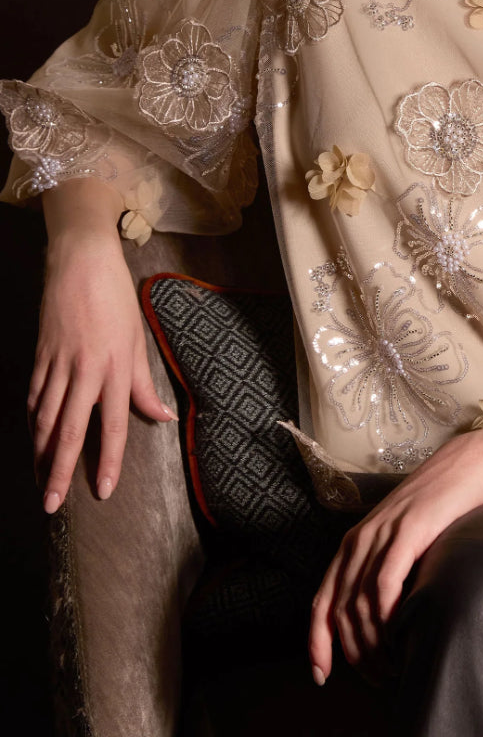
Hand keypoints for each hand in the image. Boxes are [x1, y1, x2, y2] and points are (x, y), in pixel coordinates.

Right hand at [29, 227, 175, 511]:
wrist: (81, 264)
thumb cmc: (117, 300)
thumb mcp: (139, 340)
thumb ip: (145, 385)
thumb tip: (164, 417)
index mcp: (115, 369)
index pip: (112, 425)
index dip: (107, 461)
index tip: (102, 491)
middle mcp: (85, 371)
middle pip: (68, 431)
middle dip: (59, 471)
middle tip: (51, 505)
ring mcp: (58, 364)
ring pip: (45, 418)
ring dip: (41, 453)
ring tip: (40, 481)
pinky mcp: (41, 355)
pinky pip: (35, 396)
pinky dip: (33, 421)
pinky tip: (34, 438)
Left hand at [308, 429, 482, 684]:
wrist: (464, 467)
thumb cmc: (437, 508)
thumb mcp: (398, 540)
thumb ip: (382, 571)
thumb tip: (375, 622)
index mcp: (353, 544)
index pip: (322, 601)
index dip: (317, 642)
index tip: (321, 675)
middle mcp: (359, 540)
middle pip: (341, 611)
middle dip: (354, 654)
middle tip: (376, 679)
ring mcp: (382, 535)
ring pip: (361, 603)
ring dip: (373, 644)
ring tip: (392, 667)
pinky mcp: (408, 532)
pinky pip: (385, 584)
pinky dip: (386, 618)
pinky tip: (398, 636)